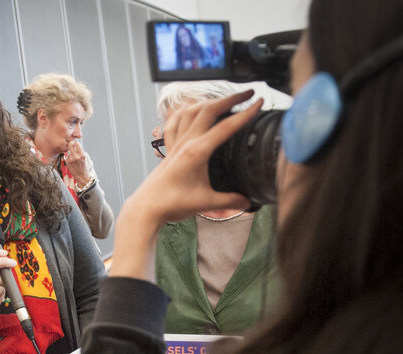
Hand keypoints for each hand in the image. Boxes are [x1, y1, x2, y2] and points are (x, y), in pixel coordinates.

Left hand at [65, 141, 90, 183]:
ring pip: (68, 152)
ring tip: (73, 156)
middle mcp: (76, 157)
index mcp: (82, 155)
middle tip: (70, 144)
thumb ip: (81, 151)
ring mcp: (71, 160)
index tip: (74, 142)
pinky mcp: (67, 163)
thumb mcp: (85, 157)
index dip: (75, 142)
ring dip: (69, 152)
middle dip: (70, 144)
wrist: (82, 175)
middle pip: (70, 146)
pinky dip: (68, 157)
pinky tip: (71, 160)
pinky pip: (66, 157)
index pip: (76, 144)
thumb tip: (76, 144)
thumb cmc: (84, 166)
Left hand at [139, 90, 261, 222]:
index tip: (259, 102)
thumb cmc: (172, 204)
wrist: (147, 207)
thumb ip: (229, 201)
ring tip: (224, 99)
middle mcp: (185, 143)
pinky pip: (175, 122)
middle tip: (247, 92)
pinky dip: (184, 111)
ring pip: (191, 111)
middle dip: (230, 98)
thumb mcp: (205, 203)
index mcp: (197, 152)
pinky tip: (189, 108)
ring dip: (209, 101)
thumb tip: (248, 201)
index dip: (245, 113)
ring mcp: (175, 144)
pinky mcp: (169, 149)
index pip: (226, 126)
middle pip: (208, 109)